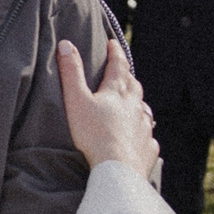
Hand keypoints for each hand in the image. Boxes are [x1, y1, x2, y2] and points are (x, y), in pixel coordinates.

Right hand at [59, 38, 160, 181]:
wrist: (117, 169)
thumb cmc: (94, 135)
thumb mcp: (77, 100)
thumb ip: (71, 73)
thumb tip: (66, 45)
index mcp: (118, 92)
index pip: (118, 65)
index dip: (115, 52)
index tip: (113, 43)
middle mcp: (135, 106)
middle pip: (133, 85)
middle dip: (127, 76)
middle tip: (123, 72)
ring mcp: (144, 126)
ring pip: (143, 109)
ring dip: (137, 103)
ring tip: (133, 103)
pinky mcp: (148, 146)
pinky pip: (148, 135)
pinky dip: (143, 130)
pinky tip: (140, 135)